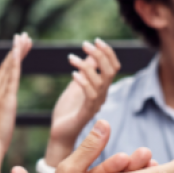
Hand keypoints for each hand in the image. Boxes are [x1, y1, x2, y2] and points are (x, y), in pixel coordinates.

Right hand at [0, 32, 31, 148]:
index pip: (3, 68)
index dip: (12, 55)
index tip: (19, 43)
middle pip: (6, 64)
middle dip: (16, 49)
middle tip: (25, 35)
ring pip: (9, 68)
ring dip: (18, 52)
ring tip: (25, 39)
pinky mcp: (6, 100)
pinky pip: (12, 78)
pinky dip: (15, 64)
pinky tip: (19, 53)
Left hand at [47, 39, 119, 162]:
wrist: (60, 132)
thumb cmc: (68, 109)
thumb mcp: (76, 84)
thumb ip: (85, 70)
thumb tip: (90, 52)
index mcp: (101, 87)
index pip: (114, 67)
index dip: (108, 53)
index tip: (96, 40)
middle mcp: (102, 95)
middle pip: (111, 71)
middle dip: (101, 55)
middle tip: (85, 44)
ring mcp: (96, 104)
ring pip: (100, 82)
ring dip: (86, 66)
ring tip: (71, 58)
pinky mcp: (86, 113)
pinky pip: (90, 96)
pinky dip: (83, 83)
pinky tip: (73, 75)